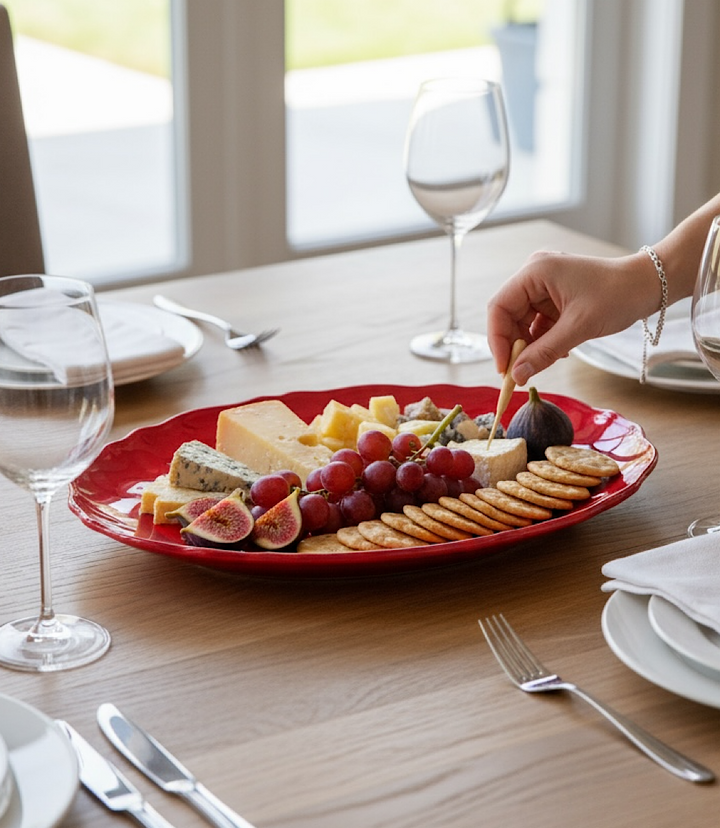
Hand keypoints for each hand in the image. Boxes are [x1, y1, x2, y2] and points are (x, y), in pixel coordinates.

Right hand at [487, 250, 655, 384]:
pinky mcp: (554, 296)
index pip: (499, 307)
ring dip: (530, 345)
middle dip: (514, 345)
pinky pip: (537, 322)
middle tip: (520, 372)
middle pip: (508, 315)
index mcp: (535, 272)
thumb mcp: (579, 327)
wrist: (649, 285)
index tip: (505, 368)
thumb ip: (544, 352)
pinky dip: (543, 340)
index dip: (497, 340)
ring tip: (545, 361)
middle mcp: (534, 275)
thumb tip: (517, 376)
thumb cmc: (618, 296)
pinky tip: (559, 351)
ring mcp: (544, 285)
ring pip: (522, 322)